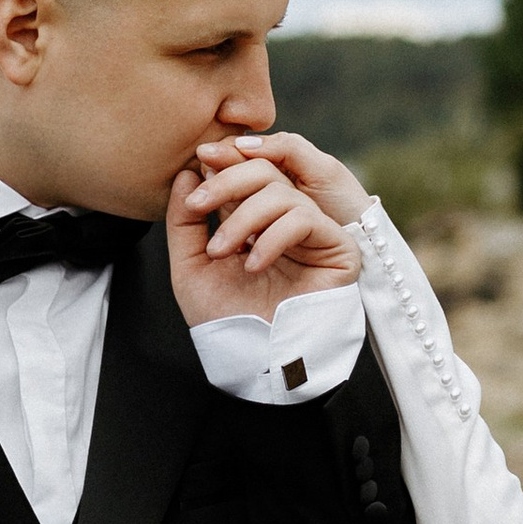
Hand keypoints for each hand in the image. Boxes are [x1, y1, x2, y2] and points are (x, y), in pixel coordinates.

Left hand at [169, 140, 362, 327]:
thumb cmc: (226, 321)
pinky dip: (272, 237)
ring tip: (222, 252)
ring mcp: (314, 234)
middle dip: (227, 181)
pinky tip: (253, 265)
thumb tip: (187, 172)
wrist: (256, 362)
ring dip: (244, 218)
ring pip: (282, 193)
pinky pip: (305, 219)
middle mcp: (286, 222)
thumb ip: (185, 221)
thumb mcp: (191, 266)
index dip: (224, 162)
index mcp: (255, 221)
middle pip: (265, 172)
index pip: (245, 174)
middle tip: (198, 204)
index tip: (196, 161)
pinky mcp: (337, 248)